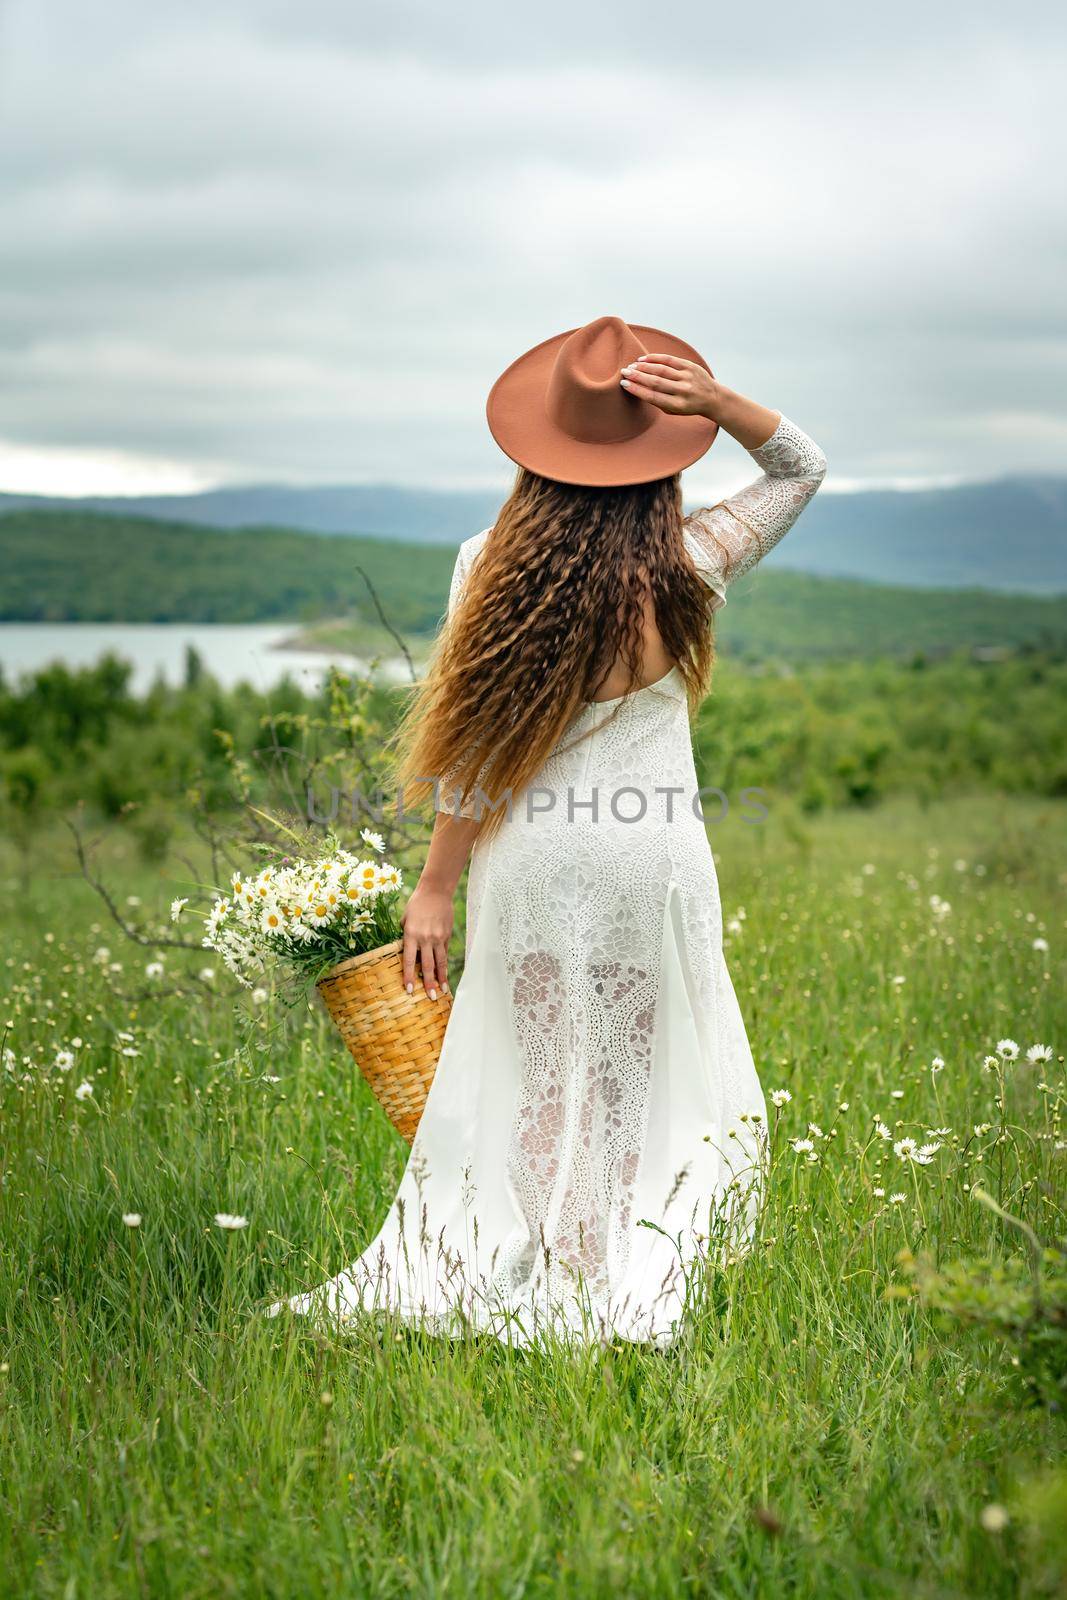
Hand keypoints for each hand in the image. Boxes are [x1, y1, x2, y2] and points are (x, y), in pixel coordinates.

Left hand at [401, 882, 453, 999]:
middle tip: (430, 997)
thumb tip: (406, 951)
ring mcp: (438, 937)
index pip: (409, 961)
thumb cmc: (416, 905)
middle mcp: (425, 938)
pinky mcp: (447, 935)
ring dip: (441, 978)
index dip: (409, 976)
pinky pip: (445, 953)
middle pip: (428, 965)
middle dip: (428, 983)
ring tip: (442, 991)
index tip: (409, 990)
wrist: (435, 891)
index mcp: (411, 935)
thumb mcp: (405, 919)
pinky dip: (444, 965)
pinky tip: (445, 976)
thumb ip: (406, 936)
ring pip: (440, 962)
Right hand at [619, 353, 720, 419]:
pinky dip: (655, 358)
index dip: (637, 390)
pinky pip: (670, 360)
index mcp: (678, 405)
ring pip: (662, 369)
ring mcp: (688, 377)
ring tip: (632, 366)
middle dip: (638, 376)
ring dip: (644, 367)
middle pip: (656, 382)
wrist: (712, 397)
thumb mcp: (673, 410)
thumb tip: (638, 387)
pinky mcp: (690, 366)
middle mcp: (683, 391)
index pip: (654, 396)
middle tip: (624, 372)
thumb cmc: (687, 405)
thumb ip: (658, 401)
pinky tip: (644, 359)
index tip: (624, 384)